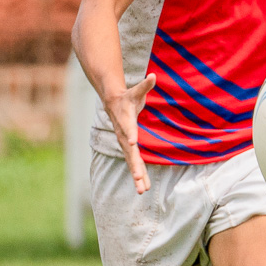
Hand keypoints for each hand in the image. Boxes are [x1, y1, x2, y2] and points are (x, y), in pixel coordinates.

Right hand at [104, 73, 156, 191]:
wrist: (112, 104)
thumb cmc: (127, 97)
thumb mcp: (136, 91)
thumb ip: (145, 85)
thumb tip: (153, 75)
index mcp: (126, 122)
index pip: (128, 129)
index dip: (131, 135)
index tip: (132, 144)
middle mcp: (124, 136)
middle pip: (129, 152)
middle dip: (135, 166)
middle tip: (139, 178)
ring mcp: (125, 144)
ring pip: (131, 162)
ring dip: (137, 176)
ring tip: (142, 190)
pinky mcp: (128, 149)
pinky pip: (134, 163)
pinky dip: (139, 175)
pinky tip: (144, 187)